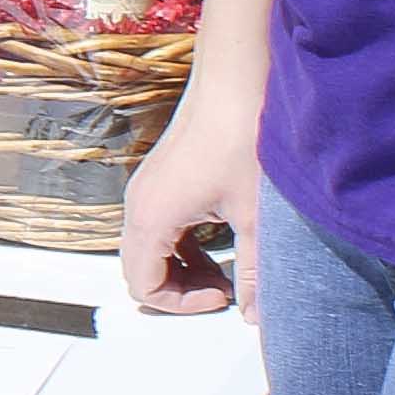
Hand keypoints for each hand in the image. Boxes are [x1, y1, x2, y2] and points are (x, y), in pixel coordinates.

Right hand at [116, 101, 258, 318]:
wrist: (237, 79)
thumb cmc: (241, 136)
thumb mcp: (256, 217)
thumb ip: (256, 273)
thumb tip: (255, 315)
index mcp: (151, 216)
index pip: (143, 285)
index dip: (181, 303)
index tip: (222, 295)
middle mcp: (139, 202)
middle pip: (140, 269)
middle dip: (179, 288)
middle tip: (224, 287)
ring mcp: (147, 187)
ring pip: (149, 248)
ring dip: (182, 267)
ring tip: (226, 266)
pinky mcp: (161, 176)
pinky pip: (159, 226)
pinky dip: (183, 244)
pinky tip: (220, 237)